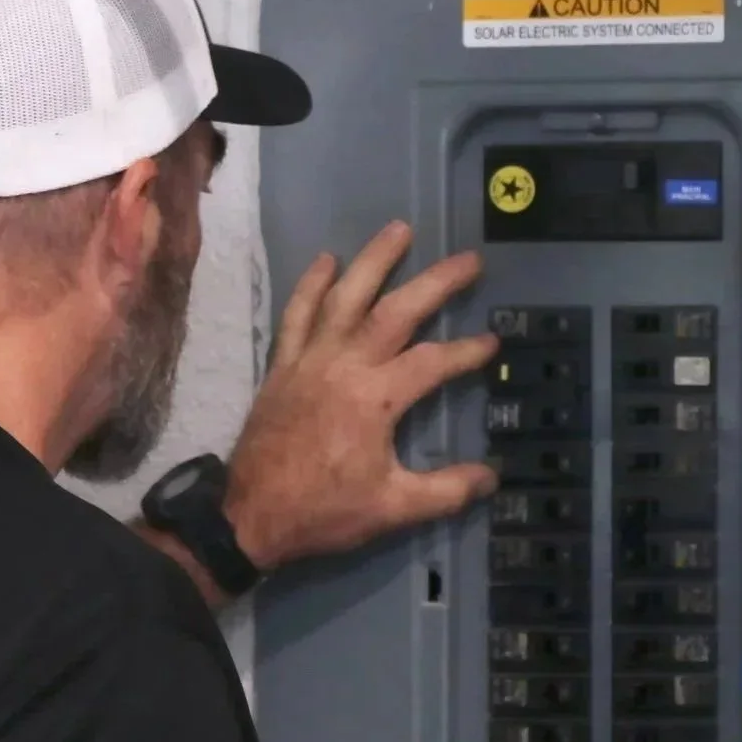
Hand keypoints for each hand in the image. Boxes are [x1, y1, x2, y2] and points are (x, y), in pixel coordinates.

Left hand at [226, 221, 498, 568]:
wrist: (249, 512)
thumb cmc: (323, 510)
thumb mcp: (393, 508)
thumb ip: (447, 490)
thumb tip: (492, 475)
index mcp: (376, 398)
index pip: (433, 362)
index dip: (467, 351)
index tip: (492, 342)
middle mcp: (344, 365)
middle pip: (395, 312)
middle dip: (435, 283)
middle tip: (468, 260)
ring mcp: (309, 359)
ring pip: (344, 298)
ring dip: (373, 261)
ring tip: (398, 230)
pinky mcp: (282, 364)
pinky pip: (296, 314)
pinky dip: (310, 285)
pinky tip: (326, 260)